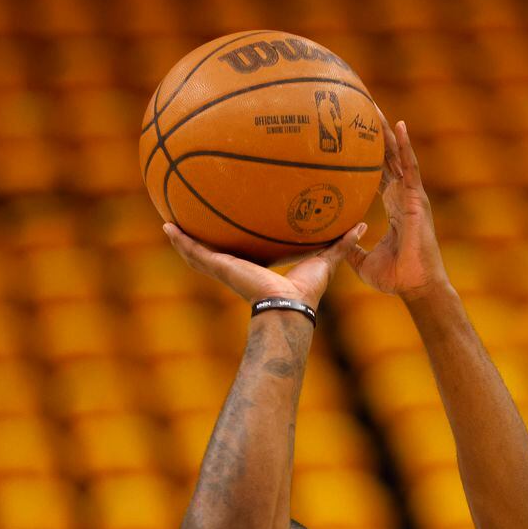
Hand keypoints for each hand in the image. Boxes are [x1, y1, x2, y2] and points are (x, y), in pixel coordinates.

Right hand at [163, 222, 366, 308]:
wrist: (290, 307)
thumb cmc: (307, 291)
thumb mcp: (324, 259)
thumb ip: (340, 243)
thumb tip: (360, 225)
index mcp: (259, 268)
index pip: (245, 253)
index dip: (237, 241)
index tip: (230, 226)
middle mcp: (239, 268)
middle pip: (216, 252)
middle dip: (204, 239)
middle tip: (190, 222)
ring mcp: (226, 269)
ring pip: (199, 253)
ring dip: (183, 240)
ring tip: (168, 222)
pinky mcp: (220, 268)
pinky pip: (195, 252)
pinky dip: (180, 241)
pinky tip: (167, 226)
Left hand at [346, 121, 451, 302]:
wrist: (416, 287)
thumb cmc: (396, 277)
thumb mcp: (363, 260)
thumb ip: (350, 247)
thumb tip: (333, 241)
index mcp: (393, 207)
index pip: (379, 173)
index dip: (368, 154)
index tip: (354, 134)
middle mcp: (403, 196)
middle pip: (388, 157)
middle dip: (374, 133)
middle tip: (359, 107)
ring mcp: (412, 196)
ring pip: (398, 155)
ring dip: (386, 131)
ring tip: (373, 105)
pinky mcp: (417, 199)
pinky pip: (410, 167)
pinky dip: (404, 146)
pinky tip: (398, 125)